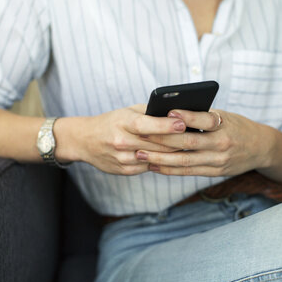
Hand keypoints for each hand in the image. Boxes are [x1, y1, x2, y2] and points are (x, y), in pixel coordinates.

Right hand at [57, 105, 185, 174]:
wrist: (85, 140)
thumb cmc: (112, 121)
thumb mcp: (127, 111)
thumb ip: (149, 112)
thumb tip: (177, 114)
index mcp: (123, 123)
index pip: (147, 125)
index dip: (166, 125)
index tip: (184, 123)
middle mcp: (122, 142)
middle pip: (156, 143)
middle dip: (178, 141)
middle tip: (197, 137)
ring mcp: (123, 158)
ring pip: (156, 157)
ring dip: (174, 153)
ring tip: (190, 147)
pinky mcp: (125, 170)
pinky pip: (150, 166)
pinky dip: (162, 161)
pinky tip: (172, 157)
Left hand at [135, 109, 275, 176]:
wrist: (261, 148)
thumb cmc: (237, 126)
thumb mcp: (225, 116)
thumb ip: (202, 116)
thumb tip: (171, 114)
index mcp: (224, 124)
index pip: (203, 120)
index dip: (184, 117)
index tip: (166, 113)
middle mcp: (221, 144)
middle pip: (187, 142)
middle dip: (161, 140)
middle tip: (140, 136)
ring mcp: (218, 161)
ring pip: (185, 161)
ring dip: (160, 159)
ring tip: (141, 155)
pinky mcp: (215, 172)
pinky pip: (189, 172)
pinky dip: (170, 170)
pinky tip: (155, 166)